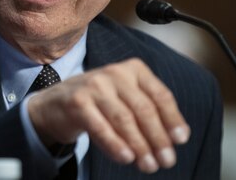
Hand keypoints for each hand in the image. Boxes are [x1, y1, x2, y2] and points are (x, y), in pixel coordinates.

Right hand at [27, 58, 189, 173]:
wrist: (55, 103)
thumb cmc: (99, 104)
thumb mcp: (125, 98)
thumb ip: (148, 110)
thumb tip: (175, 137)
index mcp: (132, 69)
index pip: (160, 95)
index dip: (173, 119)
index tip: (180, 140)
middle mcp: (114, 73)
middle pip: (144, 109)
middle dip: (158, 138)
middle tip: (166, 161)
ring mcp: (94, 85)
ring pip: (124, 119)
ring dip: (140, 146)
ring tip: (148, 165)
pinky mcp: (77, 101)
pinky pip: (101, 127)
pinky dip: (116, 145)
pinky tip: (126, 158)